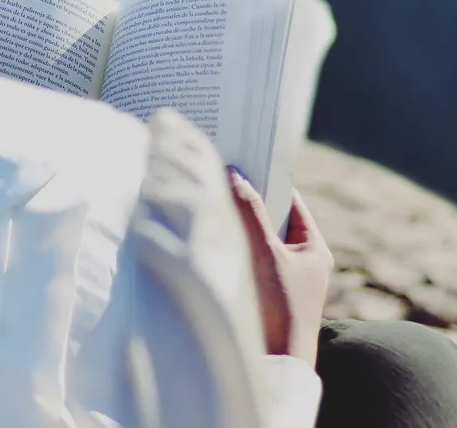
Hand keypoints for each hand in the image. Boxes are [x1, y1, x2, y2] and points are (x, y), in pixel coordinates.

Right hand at [227, 169, 333, 364]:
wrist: (275, 364)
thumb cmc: (279, 308)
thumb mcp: (264, 253)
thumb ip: (248, 212)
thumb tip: (232, 174)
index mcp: (314, 249)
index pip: (290, 201)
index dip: (268, 180)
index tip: (243, 159)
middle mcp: (300, 262)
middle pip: (269, 219)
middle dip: (244, 200)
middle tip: (218, 176)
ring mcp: (279, 279)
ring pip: (253, 239)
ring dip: (234, 224)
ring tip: (208, 202)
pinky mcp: (260, 294)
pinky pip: (242, 259)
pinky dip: (228, 246)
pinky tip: (207, 237)